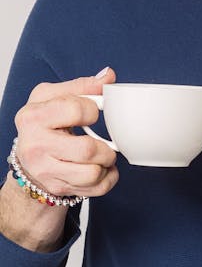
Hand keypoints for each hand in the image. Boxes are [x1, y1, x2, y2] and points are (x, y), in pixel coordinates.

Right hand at [14, 67, 118, 200]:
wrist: (29, 161)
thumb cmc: (43, 125)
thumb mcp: (52, 98)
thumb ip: (81, 87)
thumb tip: (108, 77)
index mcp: (34, 117)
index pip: (76, 110)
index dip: (93, 110)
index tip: (93, 113)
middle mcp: (36, 146)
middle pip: (87, 149)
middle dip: (105, 147)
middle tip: (105, 143)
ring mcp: (46, 171)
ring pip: (93, 173)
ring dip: (107, 164)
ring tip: (102, 157)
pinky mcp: (59, 187)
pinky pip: (97, 189)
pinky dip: (108, 179)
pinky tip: (102, 169)